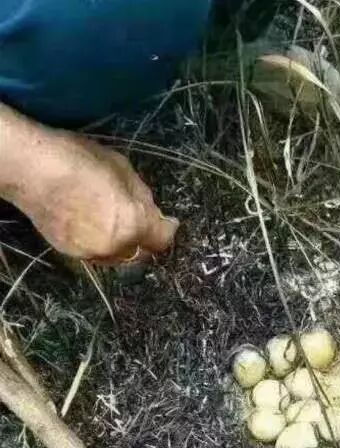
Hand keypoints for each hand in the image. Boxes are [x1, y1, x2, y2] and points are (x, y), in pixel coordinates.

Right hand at [8, 128, 177, 264]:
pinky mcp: (71, 254)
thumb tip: (151, 210)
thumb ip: (141, 196)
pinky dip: (102, 244)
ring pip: (119, 257)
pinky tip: (96, 228)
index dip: (169, 231)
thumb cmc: (79, 161)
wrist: (32, 170)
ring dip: (124, 246)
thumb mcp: (122, 169)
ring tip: (119, 227)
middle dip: (146, 241)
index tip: (170, 223)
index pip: (163, 240)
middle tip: (145, 225)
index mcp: (134, 224)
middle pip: (141, 254)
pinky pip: (96, 254)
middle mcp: (116, 246)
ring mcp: (92, 253)